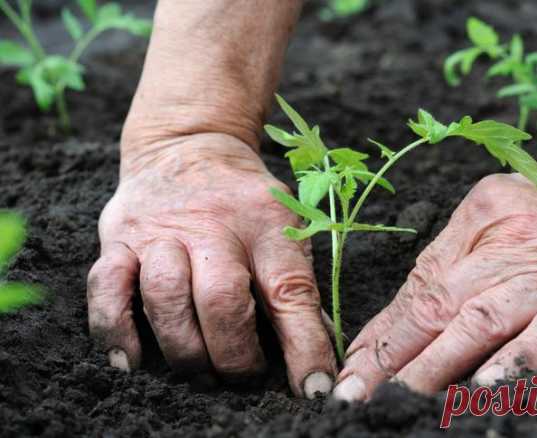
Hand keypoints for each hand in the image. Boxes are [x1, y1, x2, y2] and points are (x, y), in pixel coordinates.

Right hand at [87, 133, 335, 397]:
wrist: (188, 146)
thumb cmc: (244, 201)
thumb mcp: (283, 226)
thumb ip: (295, 286)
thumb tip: (315, 354)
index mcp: (266, 223)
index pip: (291, 291)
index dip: (305, 345)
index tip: (314, 388)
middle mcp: (212, 225)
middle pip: (221, 299)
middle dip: (234, 355)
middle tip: (243, 376)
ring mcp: (160, 231)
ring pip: (166, 297)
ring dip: (185, 349)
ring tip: (201, 372)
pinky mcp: (118, 238)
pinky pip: (106, 288)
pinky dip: (115, 331)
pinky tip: (132, 362)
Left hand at [333, 125, 536, 400]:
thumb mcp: (500, 208)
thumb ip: (456, 255)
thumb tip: (406, 312)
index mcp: (477, 218)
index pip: (418, 284)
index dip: (382, 330)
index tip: (353, 365)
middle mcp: (504, 243)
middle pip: (437, 304)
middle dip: (391, 355)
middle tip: (356, 392)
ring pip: (480, 320)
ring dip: (436, 363)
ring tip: (401, 397)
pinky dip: (517, 358)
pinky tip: (487, 384)